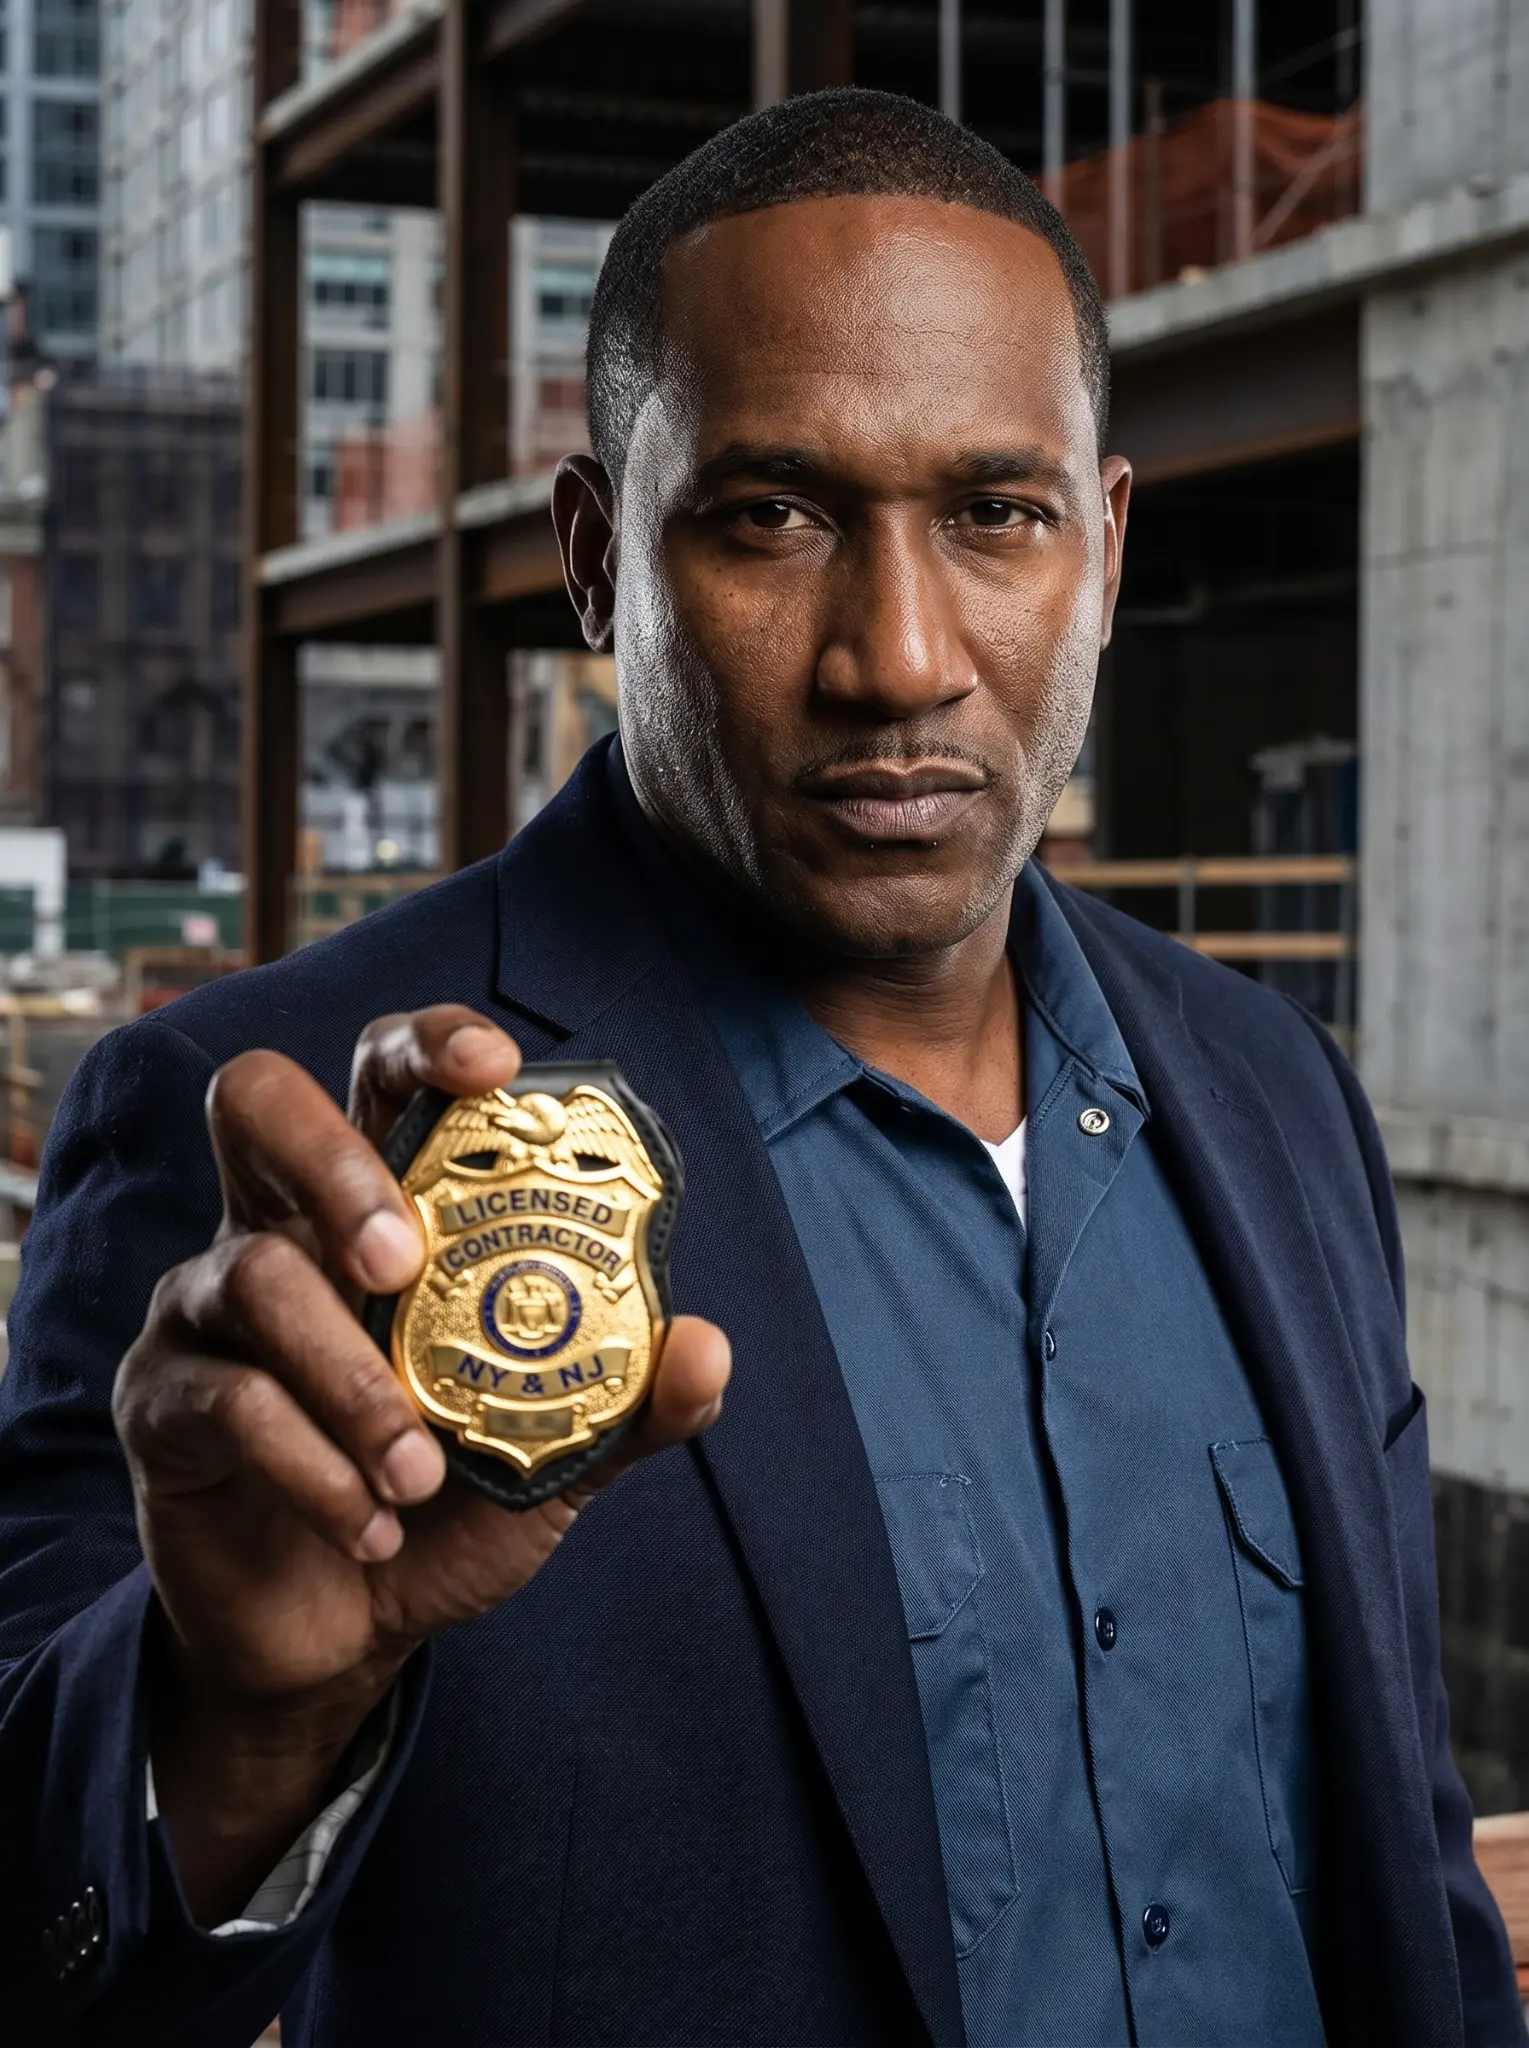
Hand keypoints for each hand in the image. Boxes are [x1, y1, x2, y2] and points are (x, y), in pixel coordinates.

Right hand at [113, 1007, 729, 1919]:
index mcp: (380, 1208)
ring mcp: (207, 1306)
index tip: (493, 1066)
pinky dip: (315, 1469)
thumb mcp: (558, 1454)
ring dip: (354, 1382)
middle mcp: (283, 1227)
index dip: (427, 1043)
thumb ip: (631, 1401)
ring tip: (417, 1472)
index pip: (383, 1075)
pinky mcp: (163, 1401)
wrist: (345, 1632)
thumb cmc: (448, 1506)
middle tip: (400, 1258)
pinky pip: (228, 1400)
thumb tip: (708, 1348)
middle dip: (336, 1160)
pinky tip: (371, 1527)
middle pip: (261, 1101)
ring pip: (256, 1274)